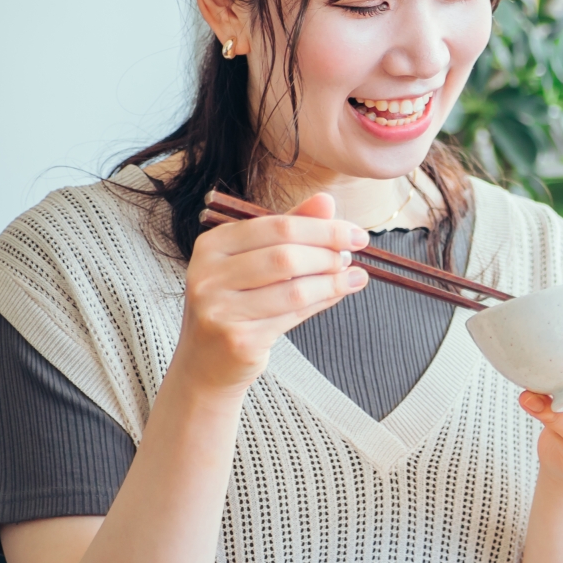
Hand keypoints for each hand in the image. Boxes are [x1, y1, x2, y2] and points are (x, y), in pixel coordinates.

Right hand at [176, 192, 368, 392]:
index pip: (278, 226)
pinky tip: (338, 294)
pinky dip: (323, 302)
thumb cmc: (236, 303)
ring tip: (352, 277)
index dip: (324, 229)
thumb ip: (289, 229)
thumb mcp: (254, 260)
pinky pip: (293, 316)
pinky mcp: (237, 339)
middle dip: (329, 255)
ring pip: (294, 289)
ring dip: (332, 282)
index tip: (356, 234)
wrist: (206, 361)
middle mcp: (208, 274)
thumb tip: (327, 201)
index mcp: (212, 245)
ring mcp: (219, 309)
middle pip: (286, 256)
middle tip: (351, 257)